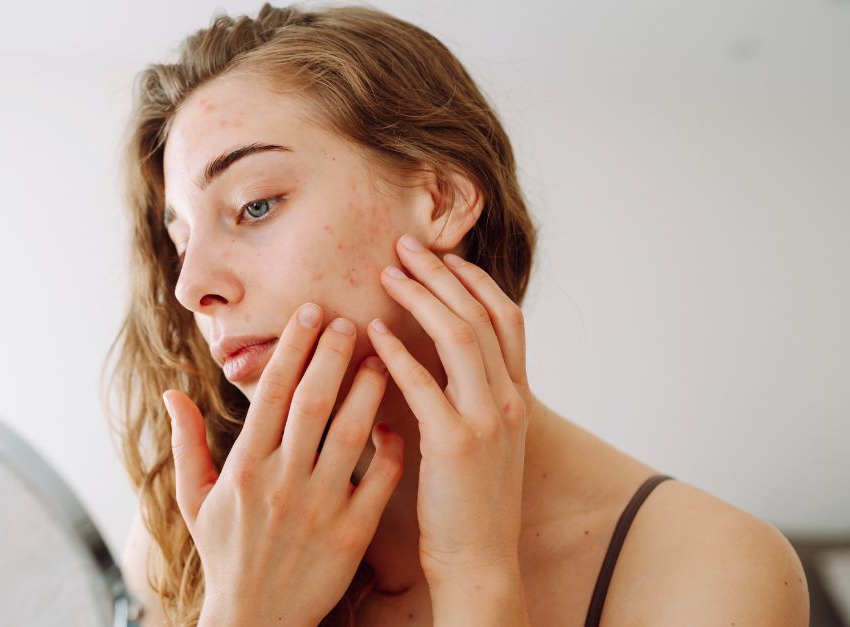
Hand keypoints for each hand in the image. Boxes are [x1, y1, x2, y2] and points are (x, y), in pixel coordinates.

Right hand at [164, 302, 404, 626]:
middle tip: (352, 320)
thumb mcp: (194, 501)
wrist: (256, 620)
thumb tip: (173, 393)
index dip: (293, 347)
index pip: (271, 392)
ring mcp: (320, 506)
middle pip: (314, 401)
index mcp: (244, 467)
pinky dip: (391, 447)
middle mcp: (282, 480)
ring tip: (382, 359)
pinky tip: (396, 422)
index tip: (310, 312)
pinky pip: (379, 479)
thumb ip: (187, 444)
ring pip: (352, 432)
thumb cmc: (224, 556)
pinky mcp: (353, 533)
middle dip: (335, 354)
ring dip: (369, 389)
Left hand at [367, 234, 532, 586]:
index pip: (507, 319)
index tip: (445, 256)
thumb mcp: (482, 443)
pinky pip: (425, 383)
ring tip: (388, 275)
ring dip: (422, 297)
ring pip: (460, 336)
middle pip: (481, 314)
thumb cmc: (469, 505)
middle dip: (443, 274)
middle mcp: (510, 401)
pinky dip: (399, 352)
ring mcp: (487, 420)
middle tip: (405, 246)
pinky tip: (372, 334)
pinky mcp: (456, 443)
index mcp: (517, 398)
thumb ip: (466, 400)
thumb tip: (433, 361)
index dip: (476, 281)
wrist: (479, 562)